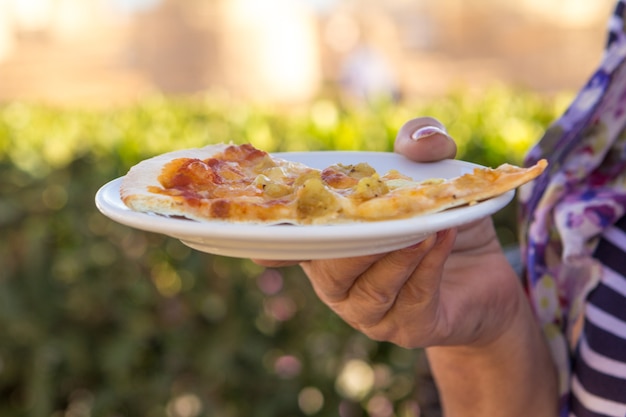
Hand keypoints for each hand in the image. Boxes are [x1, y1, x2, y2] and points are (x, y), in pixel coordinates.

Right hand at [255, 117, 521, 347]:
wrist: (488, 277)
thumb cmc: (445, 225)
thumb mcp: (438, 180)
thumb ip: (425, 150)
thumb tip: (419, 140)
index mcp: (333, 246)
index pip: (296, 244)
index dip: (275, 240)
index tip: (260, 238)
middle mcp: (341, 282)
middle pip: (328, 269)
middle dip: (354, 243)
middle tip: (381, 214)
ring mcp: (370, 311)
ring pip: (367, 291)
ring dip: (396, 255)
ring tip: (425, 228)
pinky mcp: (407, 328)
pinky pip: (410, 300)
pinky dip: (426, 267)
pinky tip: (443, 239)